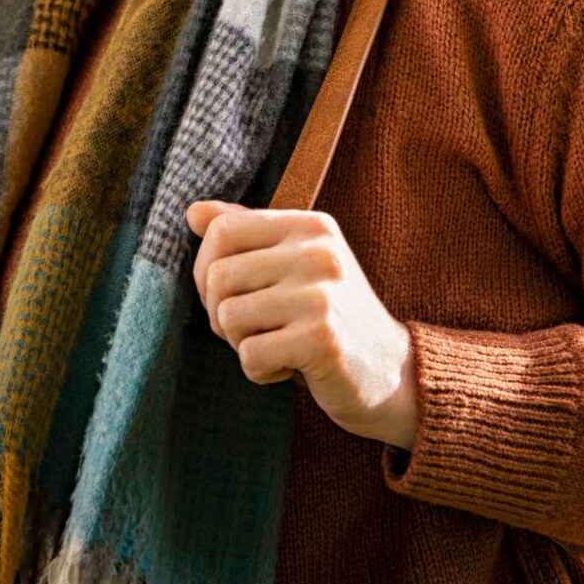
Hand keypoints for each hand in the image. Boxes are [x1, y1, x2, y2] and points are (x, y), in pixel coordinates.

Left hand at [185, 199, 418, 449]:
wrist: (391, 372)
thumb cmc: (330, 316)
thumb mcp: (295, 264)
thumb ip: (248, 233)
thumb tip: (193, 211)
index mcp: (310, 225)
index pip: (222, 230)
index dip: (205, 269)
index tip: (227, 295)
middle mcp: (318, 252)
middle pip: (218, 277)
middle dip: (220, 314)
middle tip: (255, 330)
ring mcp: (322, 294)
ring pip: (228, 317)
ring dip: (242, 344)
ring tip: (277, 345)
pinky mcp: (322, 339)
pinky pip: (251, 356)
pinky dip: (260, 372)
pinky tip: (290, 367)